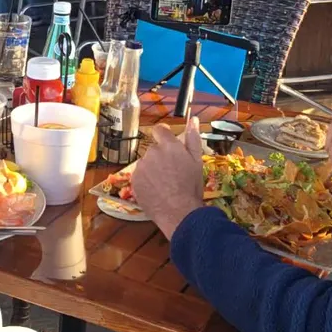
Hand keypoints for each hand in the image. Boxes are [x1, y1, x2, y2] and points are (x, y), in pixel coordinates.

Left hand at [129, 117, 206, 239]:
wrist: (179, 212)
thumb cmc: (191, 186)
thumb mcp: (197, 161)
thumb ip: (193, 138)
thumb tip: (193, 119)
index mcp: (169, 145)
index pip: (159, 130)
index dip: (163, 135)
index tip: (167, 143)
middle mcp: (152, 152)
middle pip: (154, 149)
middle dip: (161, 157)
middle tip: (172, 172)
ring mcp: (141, 166)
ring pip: (146, 163)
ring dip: (152, 169)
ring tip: (165, 184)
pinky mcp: (134, 180)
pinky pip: (139, 175)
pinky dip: (146, 180)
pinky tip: (156, 190)